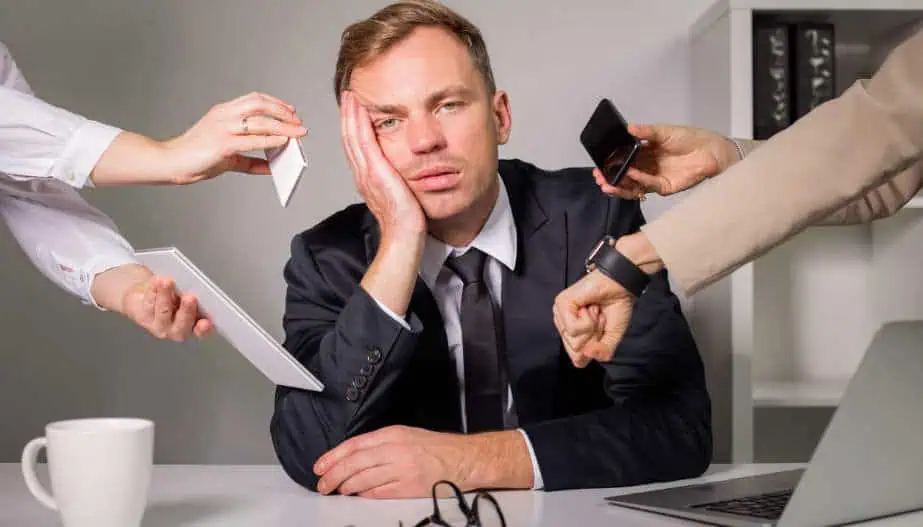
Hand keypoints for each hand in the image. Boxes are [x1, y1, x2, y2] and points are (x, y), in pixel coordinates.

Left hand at [121, 275, 212, 340]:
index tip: (205, 322)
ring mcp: (160, 326)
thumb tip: (197, 289)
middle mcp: (177, 330)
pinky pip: (150, 304)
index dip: (204, 329)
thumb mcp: (188, 295)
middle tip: (190, 298)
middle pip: (182, 324)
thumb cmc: (175, 296)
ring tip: (168, 282)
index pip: (202, 330)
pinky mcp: (144, 318)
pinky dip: (154, 290)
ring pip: (164, 312)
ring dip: (166, 296)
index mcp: (195, 325)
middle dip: (187, 311)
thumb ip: (194, 297)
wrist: (151, 295)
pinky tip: (157, 282)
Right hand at [161, 92, 307, 183]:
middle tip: (298, 123)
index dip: (275, 103)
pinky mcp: (222, 144)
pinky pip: (251, 140)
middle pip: (260, 104)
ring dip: (282, 126)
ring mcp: (222, 128)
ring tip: (297, 133)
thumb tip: (272, 168)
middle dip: (283, 112)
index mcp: (223, 112)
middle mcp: (223, 115)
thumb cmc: (195, 158)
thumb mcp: (228, 156)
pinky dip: (270, 140)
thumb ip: (250, 161)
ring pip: (259, 121)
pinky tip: (282, 142)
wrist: (171, 163)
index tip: (290, 111)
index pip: (254, 99)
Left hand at [313, 426, 474, 497]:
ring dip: (347, 487)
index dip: (333, 456)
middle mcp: (394, 450)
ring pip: (363, 480)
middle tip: (323, 484)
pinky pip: (379, 493)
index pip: (354, 445)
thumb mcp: (406, 434)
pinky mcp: (408, 488)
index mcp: (392, 434)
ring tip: (338, 490)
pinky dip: (365, 495)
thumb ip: (381, 444)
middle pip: (355, 464)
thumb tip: (355, 457)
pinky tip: (358, 496)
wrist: (462, 459)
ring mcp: (401, 470)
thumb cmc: (436, 447)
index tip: (320, 466)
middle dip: (334, 475)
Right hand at [340, 90, 425, 238]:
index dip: (353, 126)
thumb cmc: (406, 220)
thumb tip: (403, 172)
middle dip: (348, 115)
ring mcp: (366, 173)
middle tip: (348, 95)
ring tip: (350, 96)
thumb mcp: (400, 193)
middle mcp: (362, 174)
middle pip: (349, 138)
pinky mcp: (375, 171)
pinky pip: (363, 141)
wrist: (404, 235)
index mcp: (367, 179)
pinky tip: (359, 108)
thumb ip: (397, 180)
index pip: (356, 147)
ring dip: (350, 114)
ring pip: (352, 137)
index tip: (354, 109)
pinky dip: (359, 123)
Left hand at [553, 270, 635, 365]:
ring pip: (575, 342)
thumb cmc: (615, 307)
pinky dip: (588, 319)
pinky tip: (589, 306)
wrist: (621, 286)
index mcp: (571, 335)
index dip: (595, 348)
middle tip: (598, 318)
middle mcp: (562, 326)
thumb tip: (587, 354)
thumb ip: (603, 353)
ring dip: (593, 326)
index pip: (578, 361)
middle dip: (594, 337)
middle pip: (576, 353)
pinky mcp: (561, 305)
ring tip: (594, 311)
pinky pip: (574, 329)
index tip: (601, 330)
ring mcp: (560, 315)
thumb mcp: (611, 338)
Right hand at [593, 123, 738, 199]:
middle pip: (624, 175)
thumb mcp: (664, 131)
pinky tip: (631, 175)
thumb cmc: (690, 138)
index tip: (599, 165)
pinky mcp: (664, 186)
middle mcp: (647, 166)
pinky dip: (638, 181)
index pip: (623, 159)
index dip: (610, 163)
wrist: (710, 150)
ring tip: (608, 183)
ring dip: (619, 185)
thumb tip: (628, 128)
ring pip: (632, 185)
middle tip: (600, 177)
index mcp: (644, 152)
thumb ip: (645, 132)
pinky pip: (647, 186)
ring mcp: (654, 178)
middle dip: (610, 177)